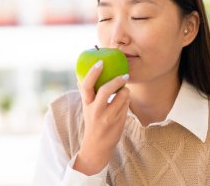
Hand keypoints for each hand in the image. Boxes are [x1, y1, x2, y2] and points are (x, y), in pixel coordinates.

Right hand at [74, 60, 129, 174]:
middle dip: (116, 80)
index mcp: (86, 104)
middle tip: (124, 75)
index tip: (100, 62)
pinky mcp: (118, 122)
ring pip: (121, 97)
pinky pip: (126, 106)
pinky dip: (127, 100)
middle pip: (105, 90)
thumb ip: (87, 93)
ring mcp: (107, 117)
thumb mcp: (87, 108)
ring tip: (124, 90)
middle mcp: (95, 110)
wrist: (97, 147)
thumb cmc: (93, 122)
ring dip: (125, 91)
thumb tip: (83, 74)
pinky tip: (125, 101)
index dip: (93, 72)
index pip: (87, 85)